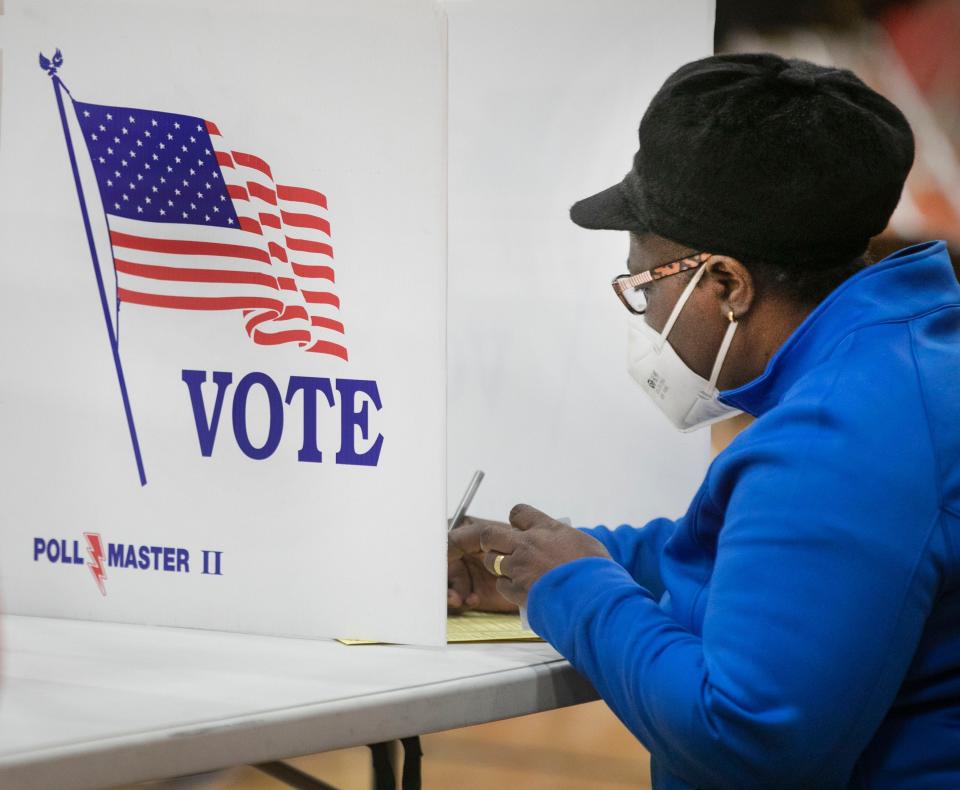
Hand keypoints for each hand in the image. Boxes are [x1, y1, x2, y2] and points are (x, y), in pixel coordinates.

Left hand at [449, 504, 611, 608]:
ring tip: (514, 573)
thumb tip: (560, 542)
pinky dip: (509, 587)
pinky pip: (501, 585)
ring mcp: (519, 567)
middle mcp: (528, 544)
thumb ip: (564, 538)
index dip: (517, 522)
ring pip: (492, 561)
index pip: (518, 513)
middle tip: (501, 549)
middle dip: (492, 541)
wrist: (593, 597)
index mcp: (547, 528)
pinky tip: (521, 590)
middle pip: (491, 534)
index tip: (521, 530)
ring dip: (499, 566)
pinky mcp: (517, 589)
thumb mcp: (584, 543)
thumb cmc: (596, 571)